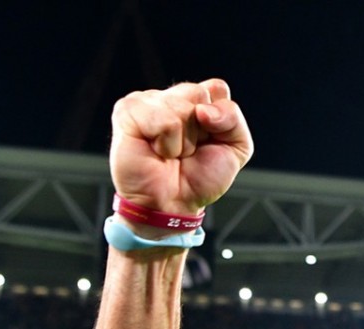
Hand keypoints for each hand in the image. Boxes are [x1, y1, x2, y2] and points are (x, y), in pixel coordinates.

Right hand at [109, 79, 252, 215]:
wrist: (174, 204)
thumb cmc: (200, 178)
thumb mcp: (236, 148)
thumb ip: (233, 118)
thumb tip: (203, 109)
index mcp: (196, 101)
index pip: (217, 88)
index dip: (221, 119)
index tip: (210, 141)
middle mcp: (170, 96)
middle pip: (198, 93)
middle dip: (200, 130)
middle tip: (187, 150)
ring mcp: (146, 101)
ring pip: (179, 107)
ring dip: (182, 141)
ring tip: (170, 153)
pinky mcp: (127, 112)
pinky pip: (161, 120)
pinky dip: (166, 143)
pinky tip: (156, 151)